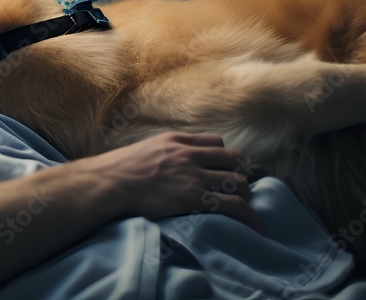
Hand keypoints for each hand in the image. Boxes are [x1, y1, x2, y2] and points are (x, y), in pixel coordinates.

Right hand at [82, 131, 262, 230]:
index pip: (215, 142)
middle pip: (233, 158)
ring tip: (243, 205)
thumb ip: (160, 151)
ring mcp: (194, 176)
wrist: (109, 183)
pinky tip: (256, 225)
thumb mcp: (142, 149)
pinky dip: (249, 215)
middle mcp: (190, 155)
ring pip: (237, 181)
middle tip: (237, 187)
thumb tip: (161, 161)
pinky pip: (233, 205)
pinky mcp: (195, 198)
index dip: (223, 156)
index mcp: (176, 141)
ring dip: (244, 194)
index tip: (222, 167)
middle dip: (239, 172)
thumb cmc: (117, 170)